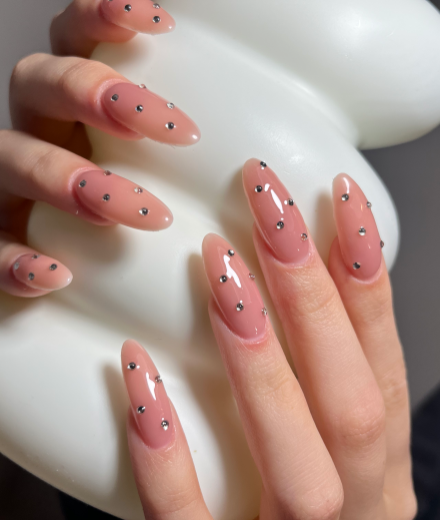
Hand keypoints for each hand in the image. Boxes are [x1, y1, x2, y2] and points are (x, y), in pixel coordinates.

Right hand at [0, 0, 199, 296]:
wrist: (101, 294)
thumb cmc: (149, 220)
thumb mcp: (176, 182)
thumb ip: (196, 158)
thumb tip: (271, 166)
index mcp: (75, 109)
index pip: (74, 41)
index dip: (104, 18)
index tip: (163, 23)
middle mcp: (38, 134)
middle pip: (39, 83)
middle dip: (95, 93)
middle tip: (173, 130)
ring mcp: (10, 188)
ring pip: (11, 159)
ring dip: (65, 178)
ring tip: (136, 211)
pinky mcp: (0, 242)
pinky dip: (14, 261)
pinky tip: (56, 275)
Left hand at [120, 160, 415, 519]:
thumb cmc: (311, 513)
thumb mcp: (334, 445)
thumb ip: (317, 380)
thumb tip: (283, 278)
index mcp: (381, 468)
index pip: (382, 359)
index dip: (367, 277)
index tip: (338, 197)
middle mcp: (356, 508)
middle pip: (349, 399)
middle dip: (313, 294)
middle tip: (269, 203)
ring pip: (294, 462)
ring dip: (260, 359)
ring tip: (220, 264)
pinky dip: (168, 453)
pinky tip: (137, 374)